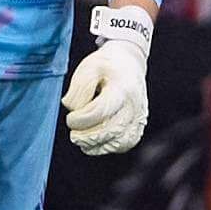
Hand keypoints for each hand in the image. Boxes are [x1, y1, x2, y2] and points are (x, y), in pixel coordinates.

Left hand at [64, 2, 152, 154]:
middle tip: (74, 135)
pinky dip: (109, 147)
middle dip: (87, 137)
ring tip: (83, 140)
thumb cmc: (107, 66)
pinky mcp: (139, 125)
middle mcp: (134, 105)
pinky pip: (126, 144)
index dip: (81, 120)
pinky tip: (96, 141)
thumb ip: (78, 90)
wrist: (130, 62)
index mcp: (121, 88)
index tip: (71, 118)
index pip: (100, 112)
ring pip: (120, 142)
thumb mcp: (88, 68)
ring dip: (98, 146)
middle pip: (112, 131)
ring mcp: (139, 117)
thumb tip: (73, 110)